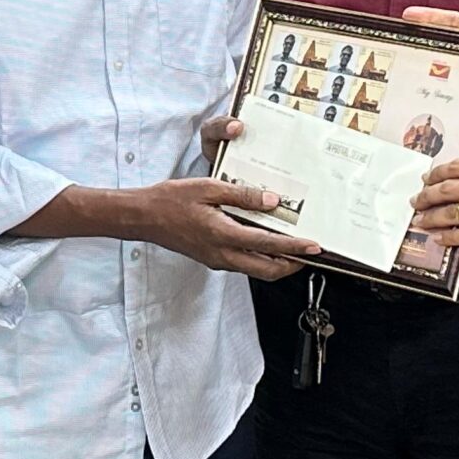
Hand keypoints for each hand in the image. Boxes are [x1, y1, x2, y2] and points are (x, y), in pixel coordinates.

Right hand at [134, 175, 320, 280]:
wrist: (144, 217)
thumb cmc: (171, 201)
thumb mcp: (208, 188)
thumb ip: (243, 196)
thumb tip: (273, 201)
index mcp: (223, 235)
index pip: (268, 245)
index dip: (295, 247)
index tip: (315, 247)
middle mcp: (222, 254)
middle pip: (268, 270)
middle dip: (292, 265)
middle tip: (309, 253)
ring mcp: (217, 260)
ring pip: (257, 270)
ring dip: (278, 262)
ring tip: (293, 247)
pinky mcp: (213, 259)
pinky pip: (244, 263)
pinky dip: (261, 257)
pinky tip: (265, 241)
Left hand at [411, 157, 458, 251]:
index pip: (455, 167)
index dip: (436, 174)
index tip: (428, 178)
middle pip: (445, 190)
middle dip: (426, 196)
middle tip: (416, 201)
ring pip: (449, 214)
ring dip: (431, 218)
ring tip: (420, 221)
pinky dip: (449, 238)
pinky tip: (441, 239)